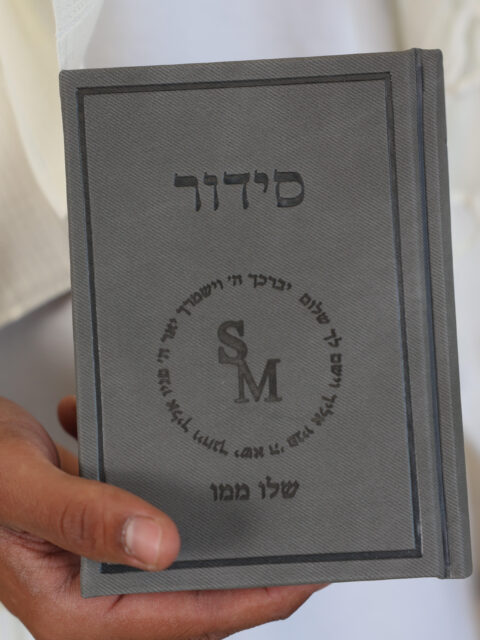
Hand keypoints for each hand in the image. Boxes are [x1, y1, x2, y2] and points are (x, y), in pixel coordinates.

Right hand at [0, 396, 325, 639]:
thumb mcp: (19, 485)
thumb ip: (81, 518)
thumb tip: (160, 546)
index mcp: (75, 610)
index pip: (189, 617)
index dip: (257, 596)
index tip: (307, 569)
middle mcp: (94, 593)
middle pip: (195, 588)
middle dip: (251, 563)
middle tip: (302, 528)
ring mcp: (101, 560)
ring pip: (182, 553)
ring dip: (221, 525)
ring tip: (267, 495)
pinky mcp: (104, 527)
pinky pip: (159, 518)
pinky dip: (181, 493)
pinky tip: (188, 459)